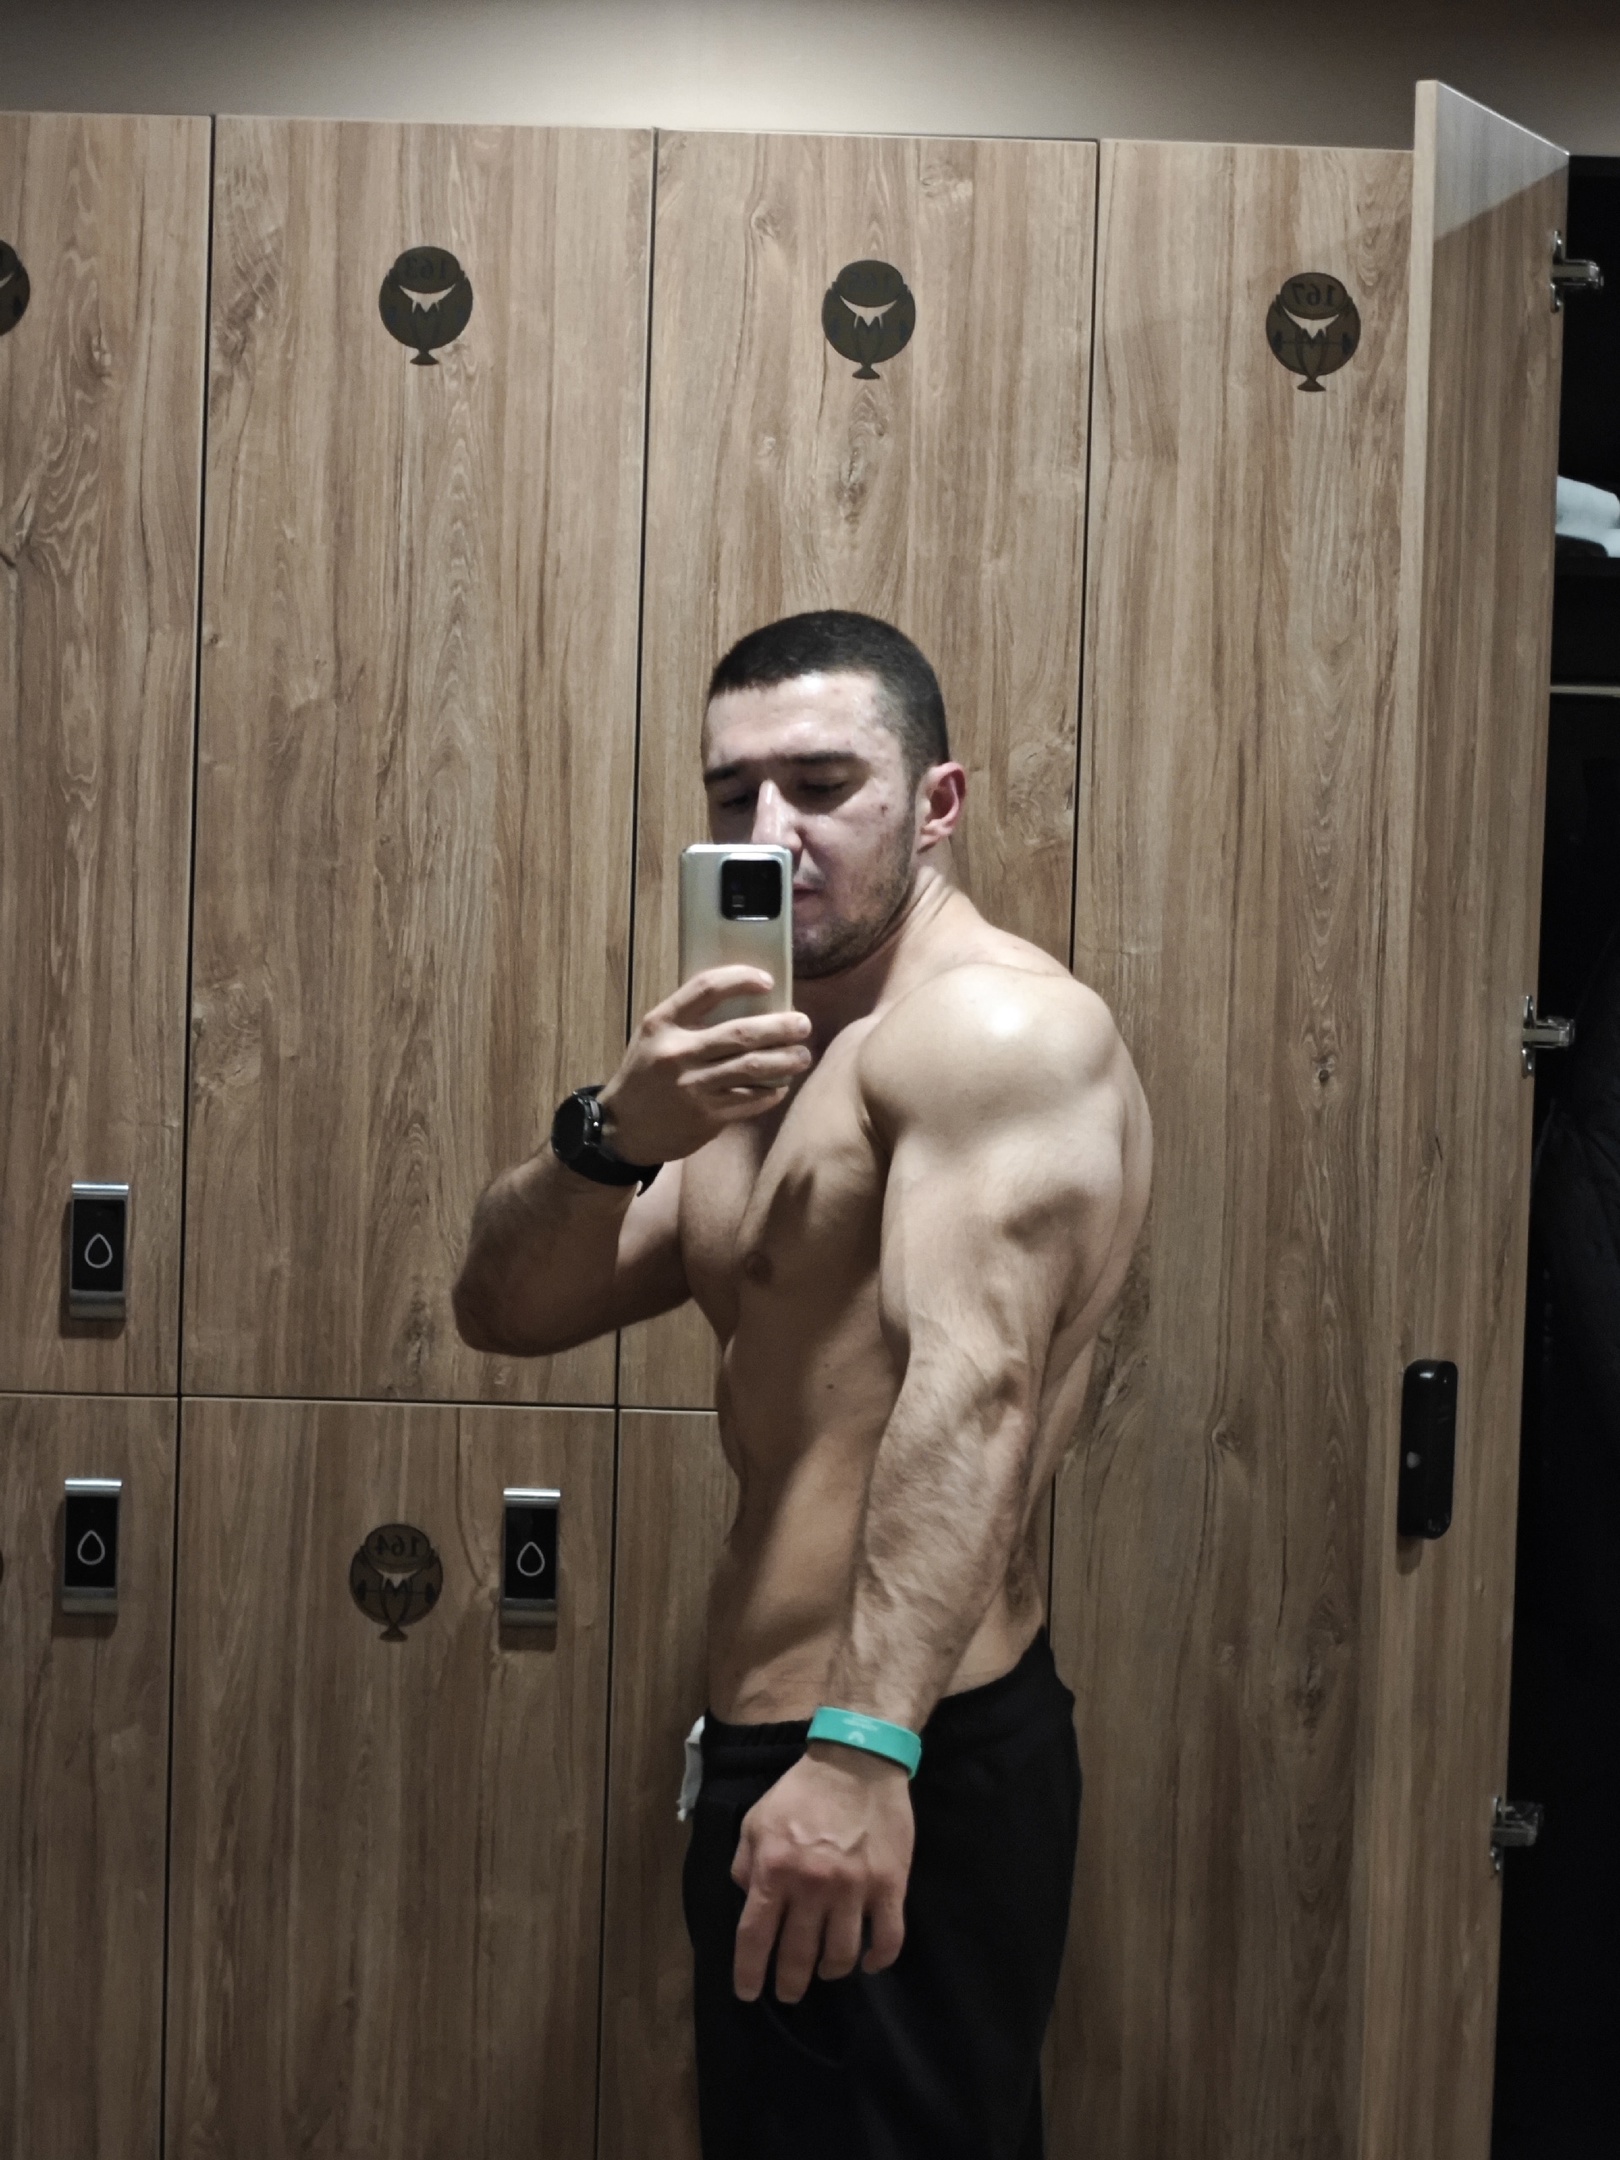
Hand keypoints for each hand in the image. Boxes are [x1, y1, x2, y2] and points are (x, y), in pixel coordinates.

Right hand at [596, 969, 812, 1163]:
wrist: (622, 1128)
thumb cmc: (645, 1074)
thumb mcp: (654, 1036)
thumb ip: (688, 1018)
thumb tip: (747, 1002)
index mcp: (662, 1023)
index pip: (707, 988)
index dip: (741, 979)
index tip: (768, 981)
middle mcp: (677, 1052)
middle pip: (741, 1033)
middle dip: (780, 1027)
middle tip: (803, 1024)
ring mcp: (692, 1087)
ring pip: (752, 1068)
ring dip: (785, 1060)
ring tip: (802, 1055)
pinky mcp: (706, 1116)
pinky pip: (750, 1100)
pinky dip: (771, 1092)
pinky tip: (780, 1086)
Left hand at [730, 1743, 912, 2003]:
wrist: (858, 1761)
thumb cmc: (802, 1790)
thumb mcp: (757, 1819)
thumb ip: (745, 1863)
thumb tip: (747, 1899)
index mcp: (774, 1870)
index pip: (755, 1938)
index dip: (748, 1973)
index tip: (747, 1993)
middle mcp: (812, 1887)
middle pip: (797, 1956)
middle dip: (788, 1984)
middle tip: (787, 1992)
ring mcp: (854, 1889)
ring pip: (841, 1956)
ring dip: (829, 1972)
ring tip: (824, 1971)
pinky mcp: (890, 1886)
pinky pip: (887, 1939)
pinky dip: (878, 1960)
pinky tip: (868, 1963)